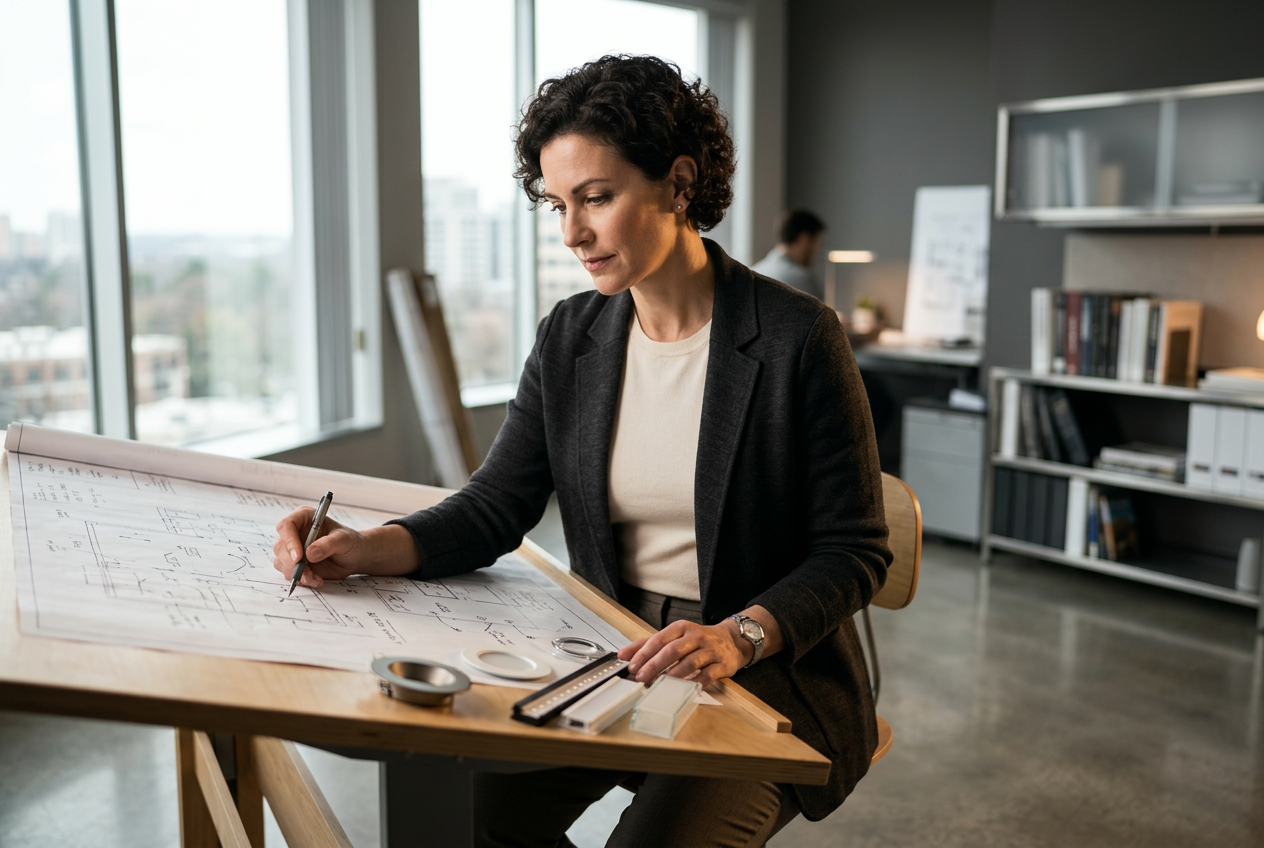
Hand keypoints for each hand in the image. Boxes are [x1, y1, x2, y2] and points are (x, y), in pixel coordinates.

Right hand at [271, 508, 418, 588]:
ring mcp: (293, 549)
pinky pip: (290, 573)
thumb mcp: (344, 540)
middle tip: (307, 574)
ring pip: (281, 562)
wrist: (355, 557)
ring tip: (316, 578)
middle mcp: (295, 532)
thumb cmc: (350, 542)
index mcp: (304, 518)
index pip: (286, 526)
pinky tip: (317, 580)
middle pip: (280, 547)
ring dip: (297, 573)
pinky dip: (302, 580)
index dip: (289, 541)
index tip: (299, 557)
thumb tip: (309, 554)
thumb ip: (328, 544)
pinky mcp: (295, 564)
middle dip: (292, 563)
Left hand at [617, 619, 752, 687]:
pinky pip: (707, 675)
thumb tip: (623, 654)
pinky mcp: (722, 664)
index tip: (631, 666)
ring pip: (689, 663)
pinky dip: (695, 683)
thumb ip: (648, 644)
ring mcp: (710, 650)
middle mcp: (696, 636)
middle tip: (641, 678)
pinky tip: (684, 690)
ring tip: (659, 685)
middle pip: (672, 650)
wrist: (732, 640)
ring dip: (672, 675)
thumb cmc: (697, 640)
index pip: (659, 639)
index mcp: (681, 628)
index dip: (644, 653)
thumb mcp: (674, 636)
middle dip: (654, 665)